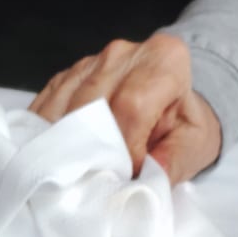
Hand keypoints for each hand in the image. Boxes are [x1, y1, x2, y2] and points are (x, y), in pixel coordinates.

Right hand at [29, 35, 221, 183]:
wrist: (170, 106)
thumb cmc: (181, 127)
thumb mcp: (194, 147)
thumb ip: (172, 163)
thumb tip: (143, 182)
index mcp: (163, 60)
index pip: (132, 106)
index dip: (126, 149)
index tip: (129, 174)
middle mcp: (121, 54)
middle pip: (92, 107)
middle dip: (93, 152)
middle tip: (101, 181)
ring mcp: (87, 64)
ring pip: (62, 111)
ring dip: (65, 149)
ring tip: (80, 175)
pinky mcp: (62, 80)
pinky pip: (43, 111)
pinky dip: (46, 140)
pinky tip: (56, 160)